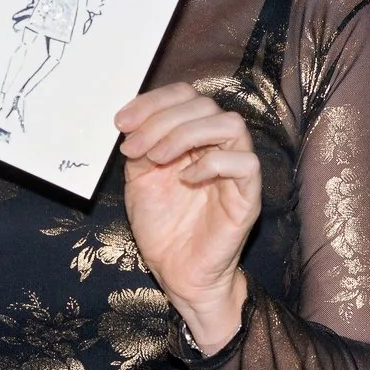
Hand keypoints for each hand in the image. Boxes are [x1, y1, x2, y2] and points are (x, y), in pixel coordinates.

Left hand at [117, 83, 258, 353]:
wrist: (177, 272)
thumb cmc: (163, 227)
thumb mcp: (140, 179)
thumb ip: (140, 147)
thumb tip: (132, 123)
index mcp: (193, 137)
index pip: (185, 96)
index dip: (153, 101)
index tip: (121, 123)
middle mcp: (217, 146)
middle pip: (204, 104)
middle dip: (162, 120)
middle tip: (135, 147)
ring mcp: (236, 169)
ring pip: (231, 123)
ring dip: (187, 134)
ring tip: (158, 158)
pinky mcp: (248, 195)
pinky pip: (245, 163)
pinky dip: (211, 164)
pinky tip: (185, 179)